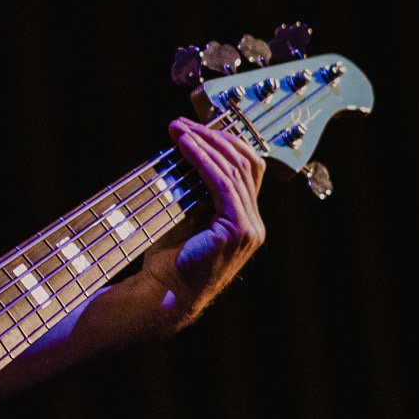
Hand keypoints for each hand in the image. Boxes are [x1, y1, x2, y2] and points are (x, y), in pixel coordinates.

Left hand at [138, 118, 266, 331]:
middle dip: (213, 138)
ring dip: (204, 144)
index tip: (195, 128)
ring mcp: (250, 229)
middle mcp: (254, 225)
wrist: (163, 294)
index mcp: (246, 221)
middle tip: (182, 124)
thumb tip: (189, 149)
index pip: (248, 169)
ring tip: (179, 130)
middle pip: (246, 164)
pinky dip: (203, 160)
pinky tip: (185, 147)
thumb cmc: (169, 259)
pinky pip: (223, 184)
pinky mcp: (237, 231)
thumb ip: (197, 190)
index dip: (225, 143)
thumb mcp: (188, 216)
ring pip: (235, 171)